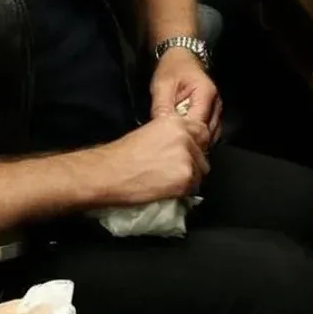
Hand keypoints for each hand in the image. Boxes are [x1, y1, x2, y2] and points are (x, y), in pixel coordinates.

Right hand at [86, 117, 210, 205]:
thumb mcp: (149, 133)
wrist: (109, 172)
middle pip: (203, 154)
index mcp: (175, 122)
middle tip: (175, 169)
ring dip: (189, 178)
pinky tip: (166, 188)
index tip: (188, 152)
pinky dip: (183, 191)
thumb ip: (171, 136)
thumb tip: (183, 147)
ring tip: (167, 180)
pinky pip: (193, 188)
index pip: (202, 131)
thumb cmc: (121, 155)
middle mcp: (185, 137)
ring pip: (200, 172)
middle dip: (194, 162)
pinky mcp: (185, 179)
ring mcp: (187, 158)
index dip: (195, 144)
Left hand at [150, 49, 221, 143]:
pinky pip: (209, 132)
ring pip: (210, 135)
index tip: (171, 145)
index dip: (186, 137)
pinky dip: (198, 138)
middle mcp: (216, 104)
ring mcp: (217, 110)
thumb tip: (159, 129)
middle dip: (191, 143)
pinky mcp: (213, 115)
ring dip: (195, 142)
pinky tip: (185, 141)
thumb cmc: (172, 69)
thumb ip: (162, 106)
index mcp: (206, 94)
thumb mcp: (162, 84)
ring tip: (178, 147)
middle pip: (207, 133)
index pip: (199, 124)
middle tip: (173, 150)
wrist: (181, 58)